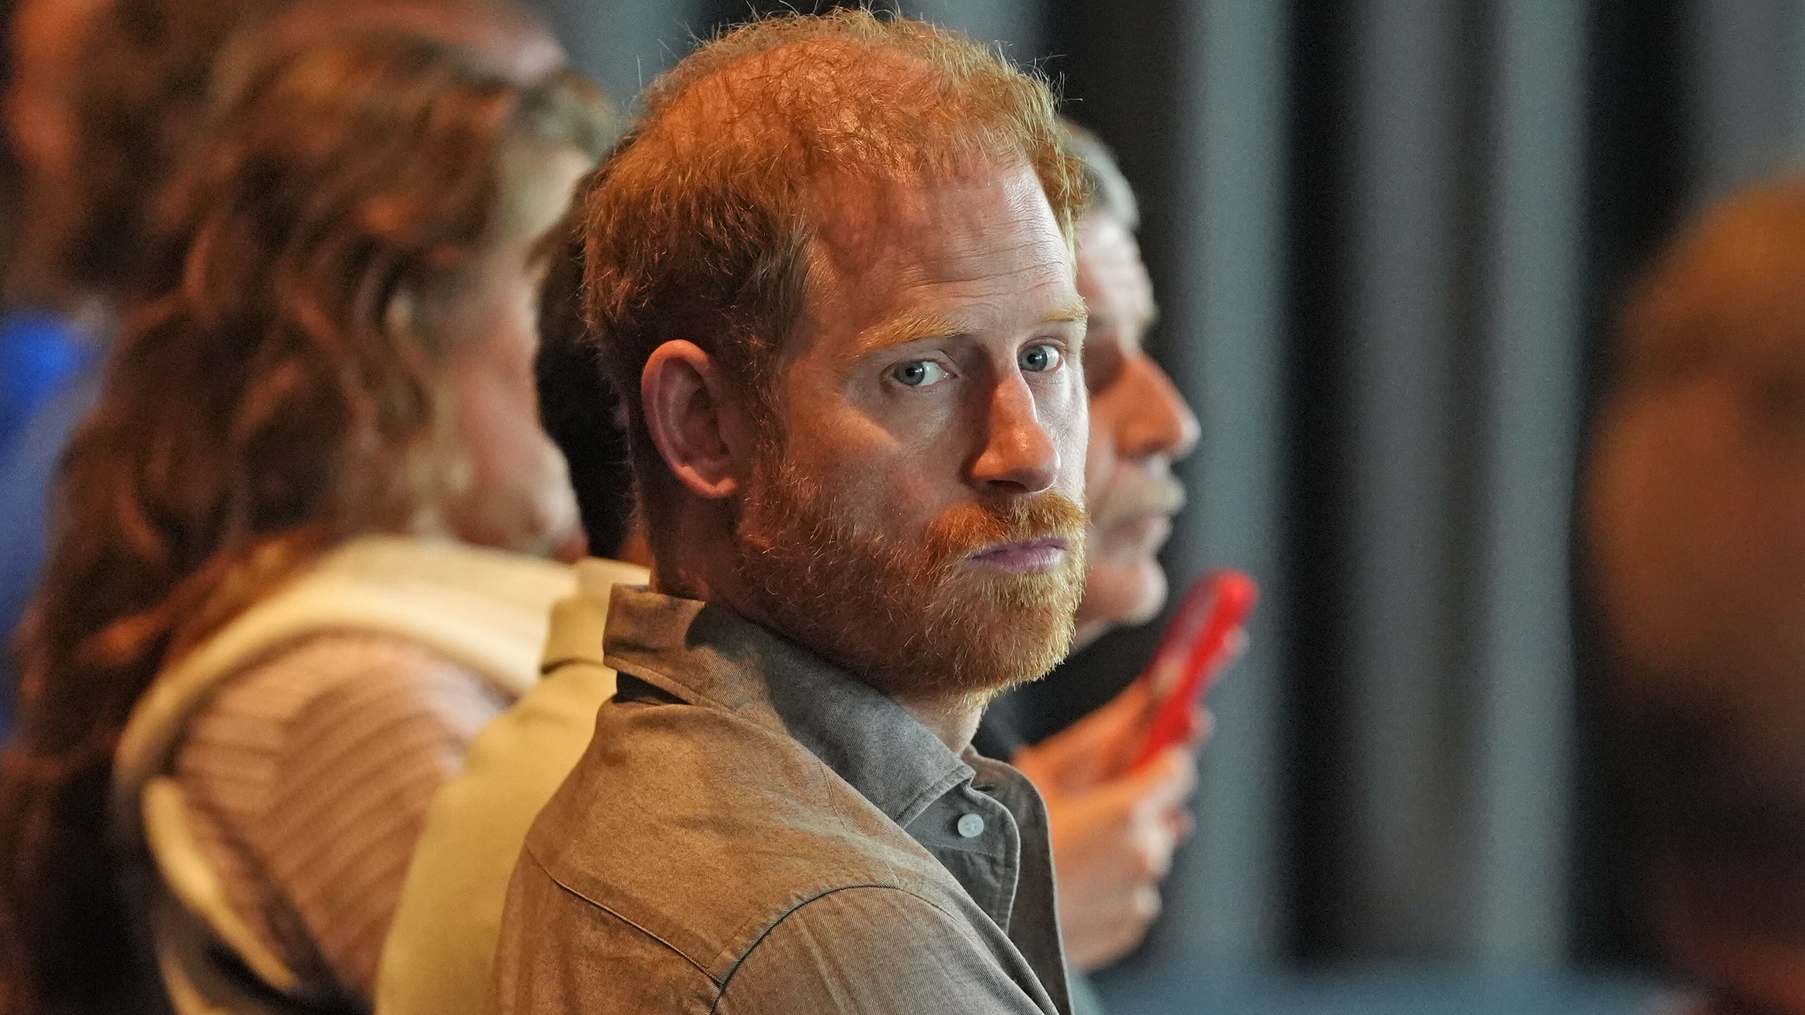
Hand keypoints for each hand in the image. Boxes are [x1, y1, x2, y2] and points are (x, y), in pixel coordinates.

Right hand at [1012, 680, 1205, 970]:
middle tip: (1085, 806)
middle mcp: (1145, 854)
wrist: (980, 918)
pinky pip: (1134, 891)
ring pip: (1146, 852)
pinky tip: (1073, 880)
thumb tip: (1149, 693)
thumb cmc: (1006, 837)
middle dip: (1133, 803)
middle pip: (1162, 811)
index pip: (1177, 768)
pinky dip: (1113, 882)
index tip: (1146, 752)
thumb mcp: (1044, 772)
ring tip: (1069, 848)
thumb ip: (1104, 734)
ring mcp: (1139, 896)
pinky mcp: (1130, 926)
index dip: (1159, 757)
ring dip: (1121, 844)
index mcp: (1127, 811)